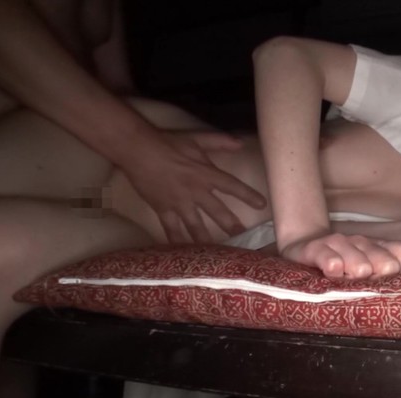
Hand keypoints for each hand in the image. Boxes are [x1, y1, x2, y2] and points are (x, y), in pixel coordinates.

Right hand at [118, 129, 265, 242]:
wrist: (138, 151)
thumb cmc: (168, 143)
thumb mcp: (197, 138)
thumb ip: (219, 142)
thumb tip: (241, 142)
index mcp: (206, 174)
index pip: (232, 186)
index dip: (248, 195)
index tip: (262, 205)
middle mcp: (196, 192)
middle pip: (218, 212)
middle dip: (232, 226)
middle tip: (244, 239)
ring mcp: (180, 203)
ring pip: (197, 226)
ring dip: (208, 241)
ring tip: (218, 255)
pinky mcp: (164, 210)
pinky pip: (172, 230)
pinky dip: (177, 243)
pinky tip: (184, 255)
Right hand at [281, 233, 400, 279]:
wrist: (305, 243)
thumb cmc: (342, 262)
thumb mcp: (367, 268)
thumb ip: (390, 271)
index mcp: (379, 247)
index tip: (391, 284)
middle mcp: (363, 243)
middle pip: (386, 266)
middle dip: (381, 281)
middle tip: (368, 289)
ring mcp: (340, 243)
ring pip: (361, 265)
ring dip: (357, 279)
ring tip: (348, 284)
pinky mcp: (317, 248)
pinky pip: (330, 259)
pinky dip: (334, 268)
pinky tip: (333, 273)